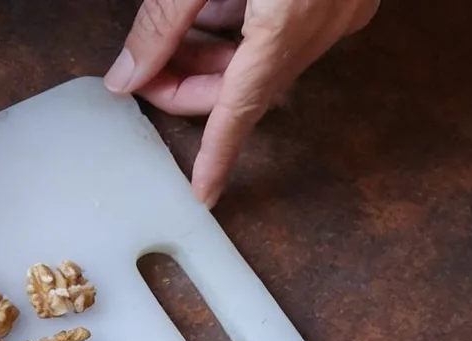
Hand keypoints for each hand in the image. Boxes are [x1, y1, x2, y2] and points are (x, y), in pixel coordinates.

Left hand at [104, 0, 378, 206]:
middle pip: (249, 84)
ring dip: (216, 55)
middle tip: (142, 76)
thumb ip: (159, 23)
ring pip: (269, 54)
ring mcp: (344, 4)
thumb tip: (127, 76)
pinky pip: (290, 25)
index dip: (217, 156)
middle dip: (193, 88)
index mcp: (289, 24)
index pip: (241, 110)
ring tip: (168, 37)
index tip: (203, 192)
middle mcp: (326, 22)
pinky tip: (212, 6)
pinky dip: (247, 26)